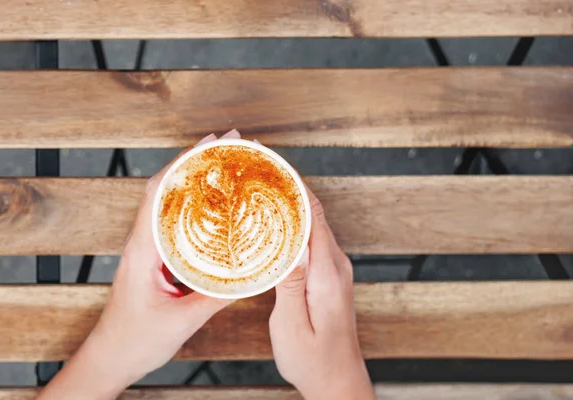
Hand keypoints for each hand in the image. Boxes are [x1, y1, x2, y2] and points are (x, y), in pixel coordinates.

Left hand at [39, 131, 238, 399]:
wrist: (109, 359)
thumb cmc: (134, 340)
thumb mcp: (181, 320)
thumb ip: (217, 297)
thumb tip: (253, 275)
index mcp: (143, 249)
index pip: (159, 193)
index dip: (184, 163)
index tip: (212, 142)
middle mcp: (143, 243)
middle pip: (167, 190)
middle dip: (197, 164)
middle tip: (230, 148)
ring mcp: (148, 251)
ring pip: (171, 207)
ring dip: (197, 185)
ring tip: (227, 171)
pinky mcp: (155, 262)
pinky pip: (177, 228)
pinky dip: (197, 212)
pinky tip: (217, 213)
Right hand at [269, 186, 374, 399]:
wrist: (338, 380)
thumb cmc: (314, 359)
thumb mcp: (293, 325)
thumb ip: (290, 284)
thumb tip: (288, 243)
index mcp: (327, 273)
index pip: (314, 216)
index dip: (295, 187)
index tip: (274, 166)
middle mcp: (336, 266)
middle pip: (315, 213)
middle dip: (289, 189)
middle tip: (259, 171)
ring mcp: (335, 270)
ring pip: (314, 225)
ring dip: (291, 205)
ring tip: (261, 190)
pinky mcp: (329, 277)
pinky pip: (312, 240)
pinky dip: (295, 226)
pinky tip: (274, 225)